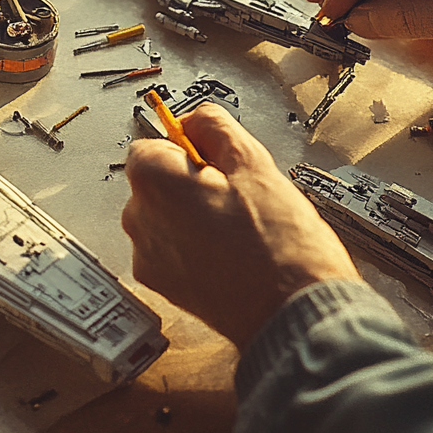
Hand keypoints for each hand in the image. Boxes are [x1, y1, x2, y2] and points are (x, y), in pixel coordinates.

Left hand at [121, 104, 359, 349]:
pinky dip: (194, 247)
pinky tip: (232, 254)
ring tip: (239, 230)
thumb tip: (195, 119)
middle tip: (238, 198)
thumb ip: (215, 127)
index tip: (219, 163)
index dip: (189, 150)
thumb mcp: (255, 164)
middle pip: (157, 183)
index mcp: (154, 184)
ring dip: (193, 216)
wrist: (293, 314)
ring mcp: (149, 259)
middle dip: (190, 183)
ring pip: (165, 218)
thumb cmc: (279, 247)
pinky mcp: (163, 287)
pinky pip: (172, 250)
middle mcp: (139, 222)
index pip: (152, 145)